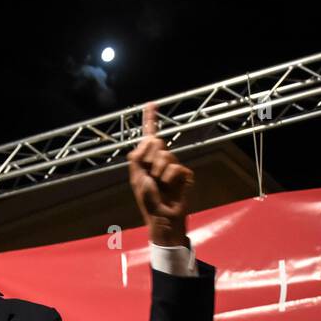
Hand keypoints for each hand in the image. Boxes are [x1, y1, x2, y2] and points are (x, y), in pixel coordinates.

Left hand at [128, 102, 193, 245]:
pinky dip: (169, 178)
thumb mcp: (136, 179)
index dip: (150, 119)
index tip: (152, 103)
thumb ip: (137, 159)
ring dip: (159, 171)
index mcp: (147, 159)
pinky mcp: (184, 174)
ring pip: (165, 155)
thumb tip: (147, 140)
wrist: (162, 217)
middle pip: (156, 143)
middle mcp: (161, 159)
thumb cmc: (148, 201)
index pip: (149, 135)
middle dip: (150, 159)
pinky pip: (175, 168)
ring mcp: (173, 166)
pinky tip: (171, 188)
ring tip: (160, 185)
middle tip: (151, 176)